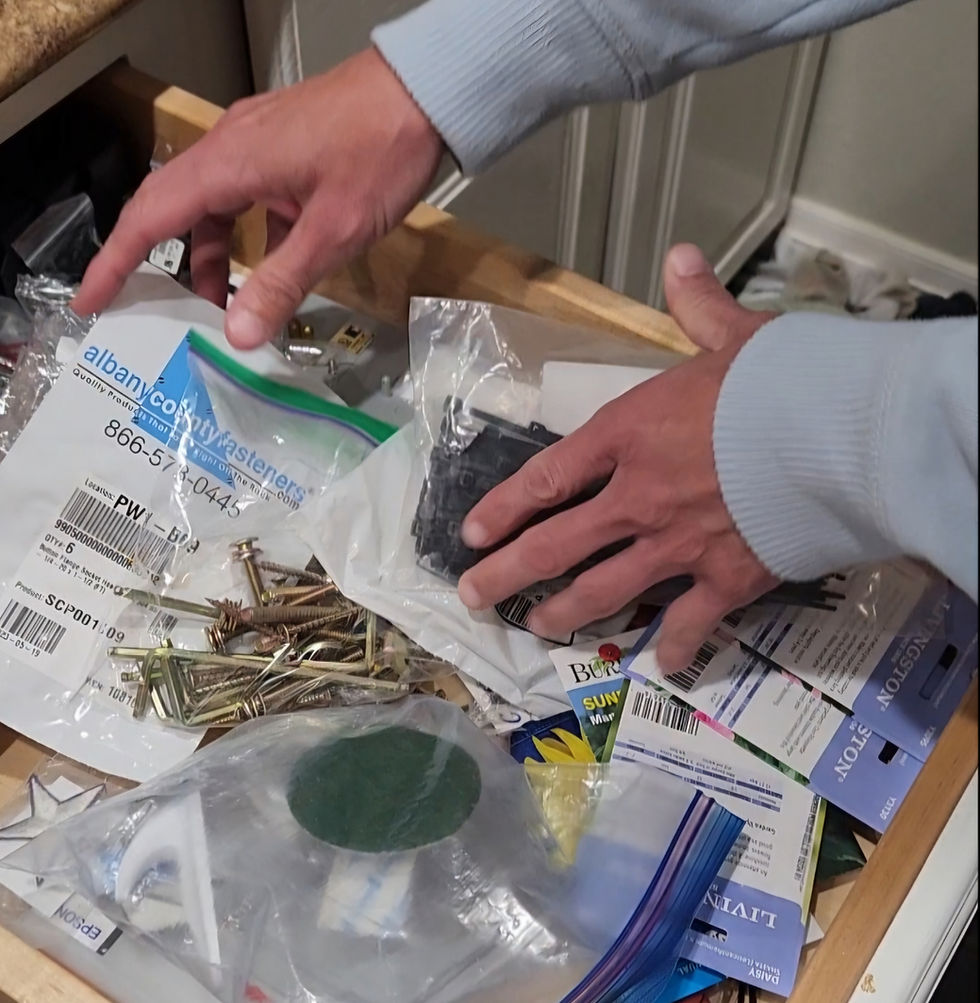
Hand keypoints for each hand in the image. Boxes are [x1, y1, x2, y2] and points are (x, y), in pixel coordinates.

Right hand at [72, 48, 443, 347]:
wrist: (425, 95)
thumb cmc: (380, 152)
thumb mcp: (332, 232)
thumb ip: (281, 283)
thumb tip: (238, 333)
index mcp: (229, 163)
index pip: (150, 217)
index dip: (115, 261)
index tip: (92, 299)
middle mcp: (230, 147)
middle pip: (172, 209)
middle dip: (156, 262)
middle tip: (148, 310)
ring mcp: (256, 144)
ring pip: (211, 207)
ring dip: (211, 255)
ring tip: (220, 306)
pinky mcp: (281, 149)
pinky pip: (244, 197)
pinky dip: (244, 235)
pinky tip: (267, 268)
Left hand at [457, 244, 779, 671]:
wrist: (840, 433)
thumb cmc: (781, 380)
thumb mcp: (732, 335)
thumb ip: (696, 305)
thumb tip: (680, 257)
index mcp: (629, 435)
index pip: (548, 477)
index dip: (504, 508)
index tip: (473, 532)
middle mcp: (638, 498)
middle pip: (557, 545)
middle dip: (508, 573)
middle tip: (474, 595)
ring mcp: (677, 545)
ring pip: (604, 589)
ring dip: (564, 611)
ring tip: (537, 627)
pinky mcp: (726, 580)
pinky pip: (689, 623)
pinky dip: (673, 645)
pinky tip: (656, 665)